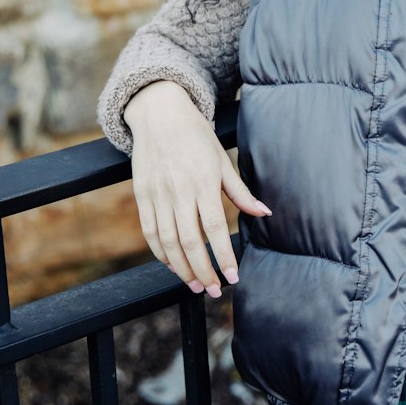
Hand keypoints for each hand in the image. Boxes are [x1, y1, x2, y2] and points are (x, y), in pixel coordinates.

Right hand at [123, 80, 270, 294]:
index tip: (233, 277)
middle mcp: (179, 191)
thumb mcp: (222, 159)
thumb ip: (240, 192)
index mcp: (203, 182)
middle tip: (212, 290)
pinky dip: (160, 252)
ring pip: (167, 241)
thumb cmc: (196, 136)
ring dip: (181, 268)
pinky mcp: (141, 195)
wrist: (159, 113)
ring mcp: (157, 194)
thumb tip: (264, 213)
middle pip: (190, 241)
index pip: (214, 228)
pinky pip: (149, 231)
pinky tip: (173, 264)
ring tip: (194, 284)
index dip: (223, 256)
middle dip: (203, 271)